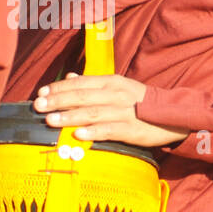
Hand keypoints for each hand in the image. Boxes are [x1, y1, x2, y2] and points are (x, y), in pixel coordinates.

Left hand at [33, 74, 187, 146]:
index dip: (59, 87)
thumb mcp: (120, 87)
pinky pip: (109, 130)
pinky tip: (79, 135)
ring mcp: (124, 112)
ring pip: (92, 113)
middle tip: (39, 106)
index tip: (42, 93)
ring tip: (51, 120)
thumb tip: (70, 77)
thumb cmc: (141, 102)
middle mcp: (116, 95)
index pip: (81, 83)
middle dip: (58, 101)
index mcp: (112, 82)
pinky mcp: (132, 129)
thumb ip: (94, 83)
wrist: (173, 115)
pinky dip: (93, 132)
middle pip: (82, 97)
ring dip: (70, 116)